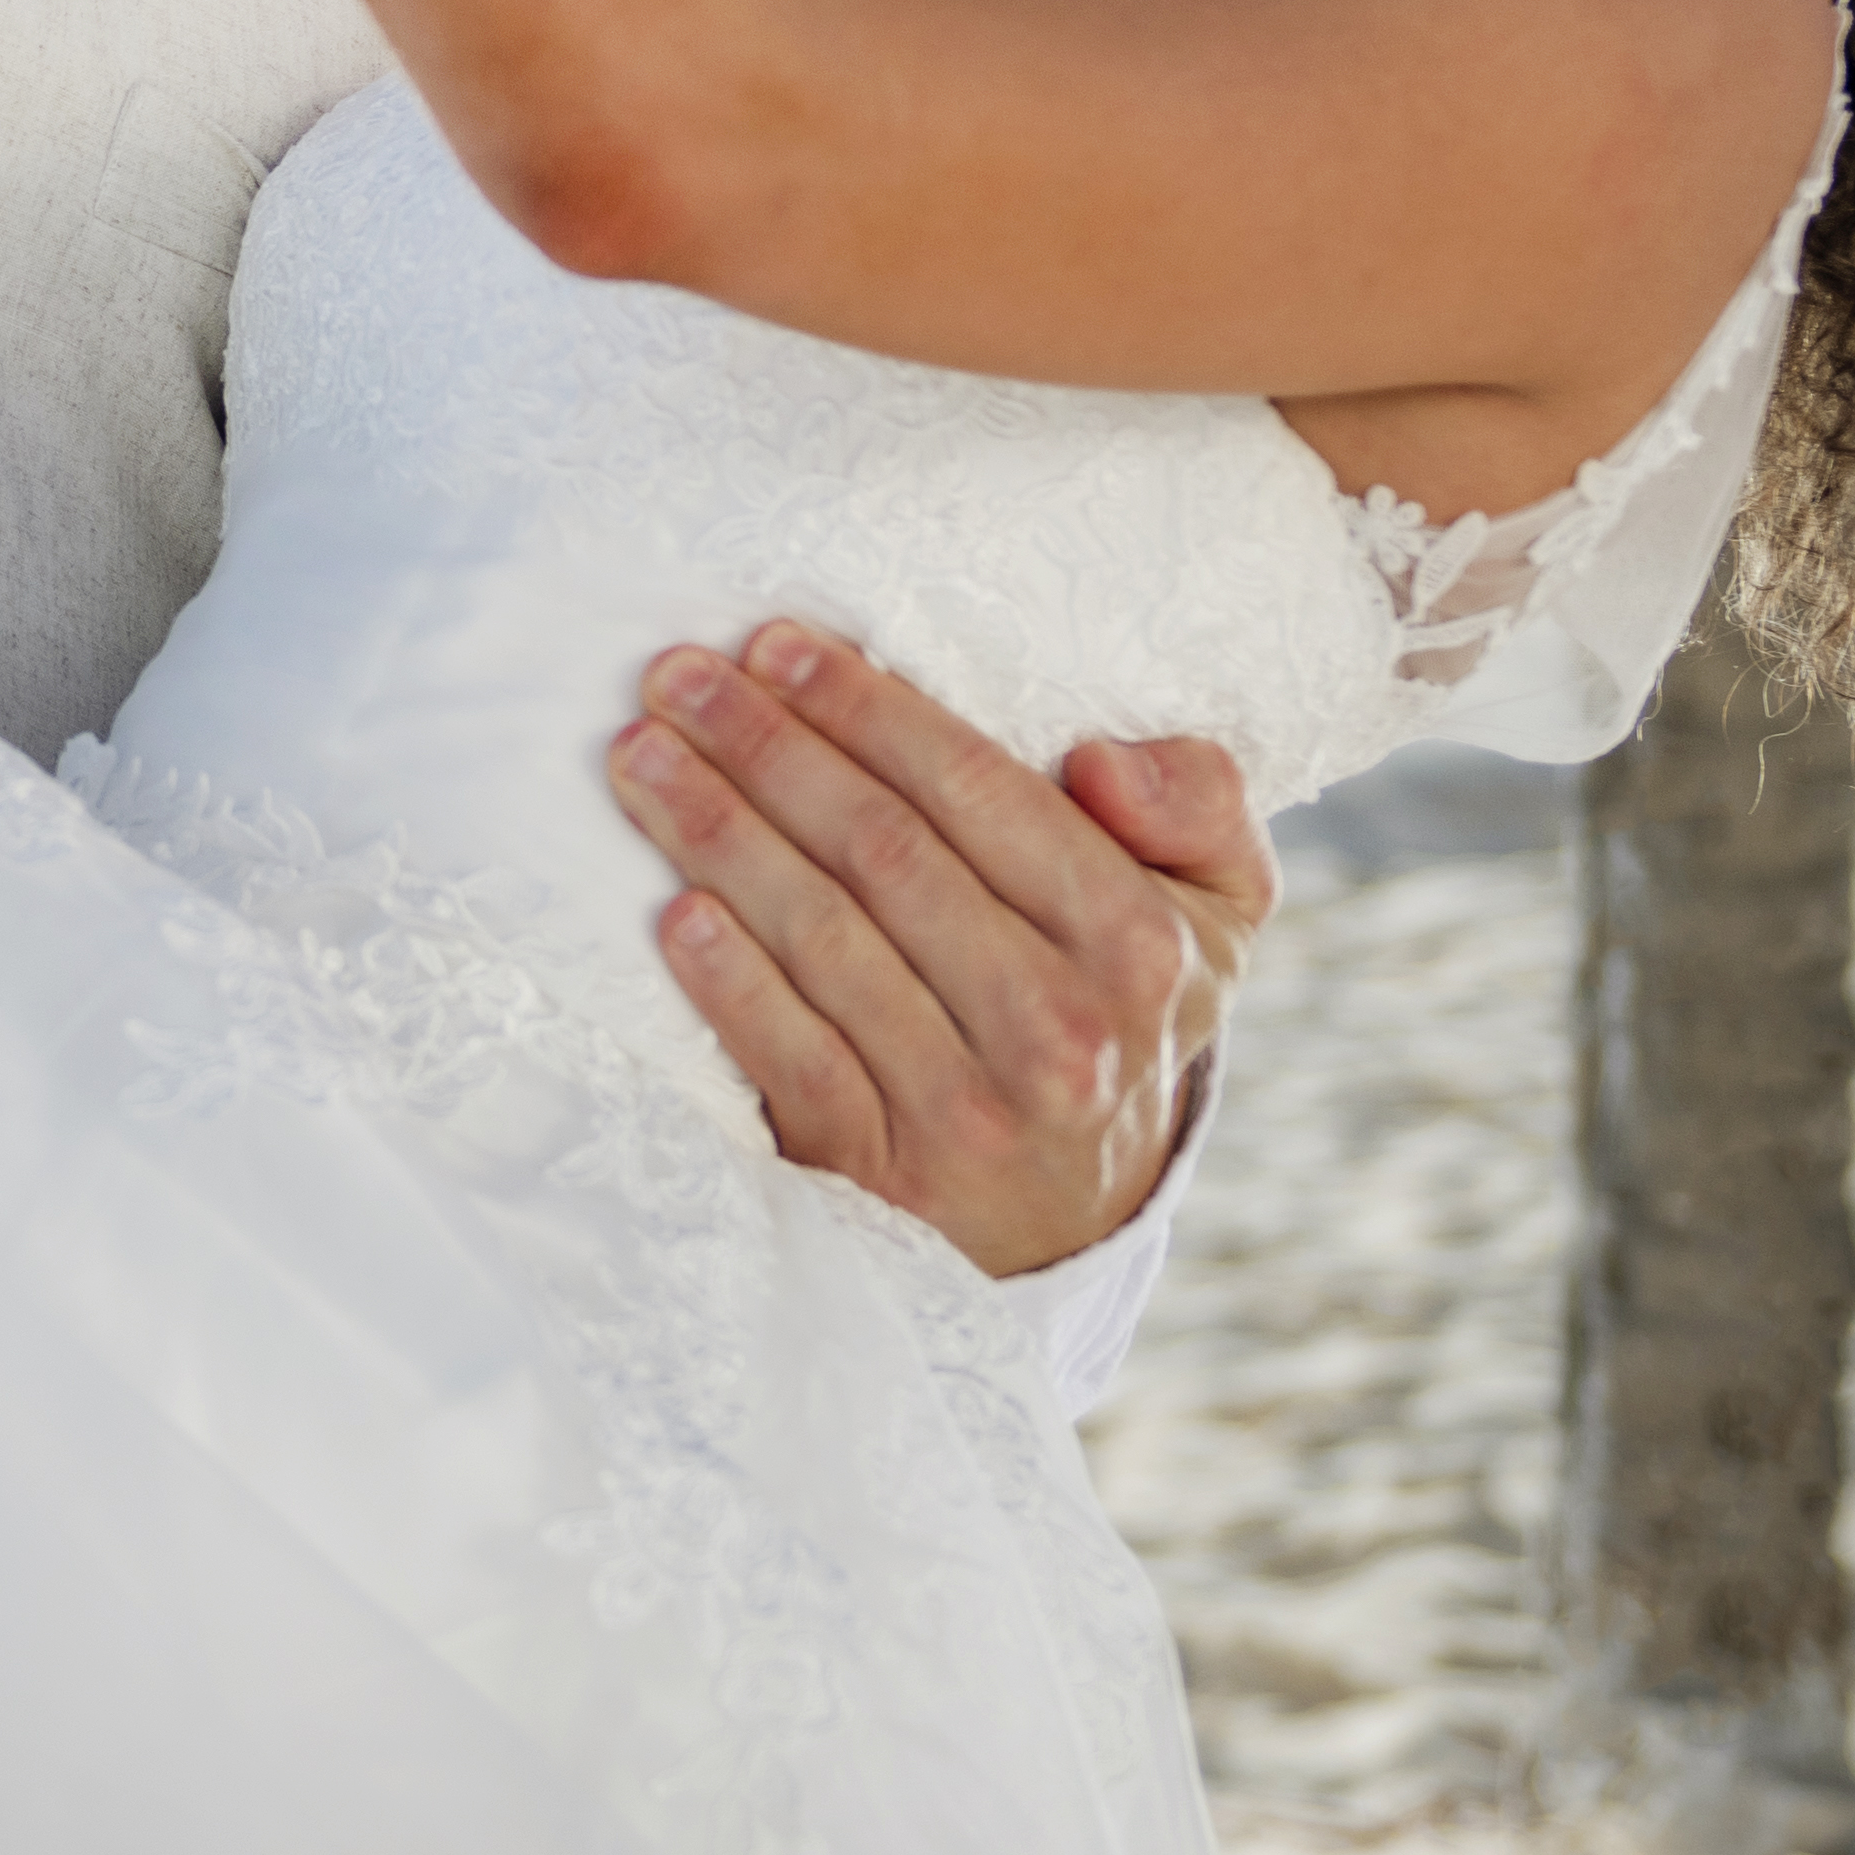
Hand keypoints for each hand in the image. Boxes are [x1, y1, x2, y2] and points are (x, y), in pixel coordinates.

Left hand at [610, 625, 1269, 1283]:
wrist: (1075, 1211)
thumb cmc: (1121, 1006)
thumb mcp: (1212, 905)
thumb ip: (1193, 805)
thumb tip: (1100, 761)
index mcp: (1137, 942)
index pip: (977, 792)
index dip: (866, 708)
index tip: (775, 644)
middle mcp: (1060, 1028)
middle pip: (882, 853)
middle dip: (766, 748)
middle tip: (675, 677)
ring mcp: (969, 1109)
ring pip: (823, 941)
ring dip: (718, 837)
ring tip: (641, 758)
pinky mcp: (883, 1170)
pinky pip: (790, 1058)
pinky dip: (728, 981)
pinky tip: (672, 909)